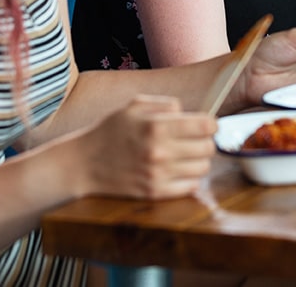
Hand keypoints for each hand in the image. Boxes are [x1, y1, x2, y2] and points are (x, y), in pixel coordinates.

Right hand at [74, 96, 215, 199]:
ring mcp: (158, 175)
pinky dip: (189, 178)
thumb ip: (165, 103)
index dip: (211, 124)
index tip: (207, 125)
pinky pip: (190, 187)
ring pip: (203, 168)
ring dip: (199, 161)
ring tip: (186, 155)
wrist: (84, 163)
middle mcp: (160, 151)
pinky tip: (177, 170)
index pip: (205, 126)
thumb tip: (189, 112)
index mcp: (156, 125)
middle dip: (206, 142)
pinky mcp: (154, 193)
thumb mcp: (134, 105)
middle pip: (208, 148)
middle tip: (196, 140)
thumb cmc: (110, 130)